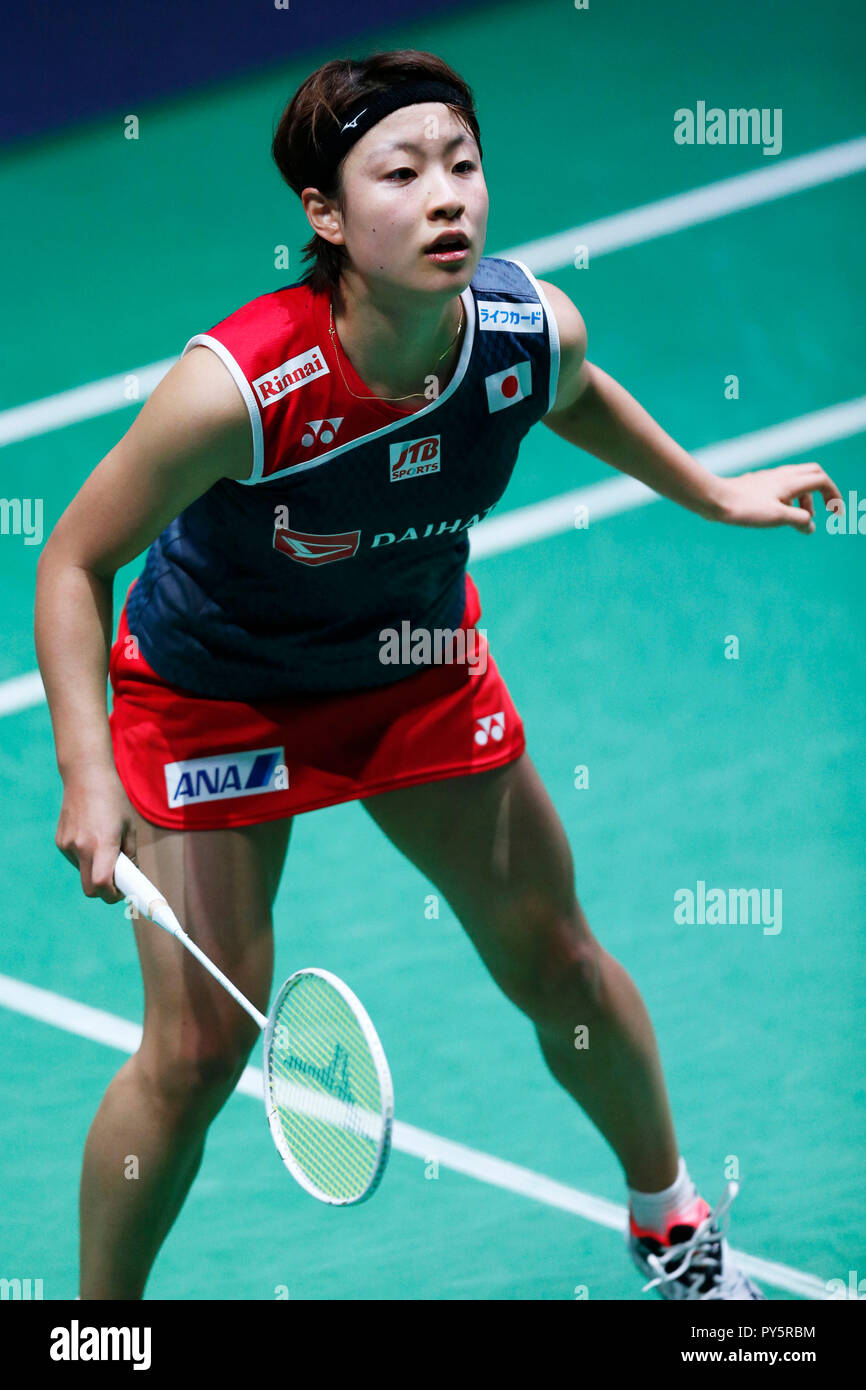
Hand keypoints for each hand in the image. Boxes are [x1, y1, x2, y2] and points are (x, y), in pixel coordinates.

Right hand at [55, 768, 137, 903]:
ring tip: (103, 847)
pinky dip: (84, 858)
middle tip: (115, 882)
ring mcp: (67, 845)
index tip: (122, 894)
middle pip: (90, 888)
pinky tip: (90, 837)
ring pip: (81, 873)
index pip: (102, 884)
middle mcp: (81, 847)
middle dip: (103, 891)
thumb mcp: (130, 827)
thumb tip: (132, 876)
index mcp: (103, 843)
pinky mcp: (59, 841)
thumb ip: (130, 854)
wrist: (85, 776)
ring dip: (94, 870)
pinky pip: (74, 860)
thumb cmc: (114, 800)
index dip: (113, 895)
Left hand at [715, 462, 841, 532]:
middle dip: (823, 491)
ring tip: (798, 519)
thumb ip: (799, 520)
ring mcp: (769, 478)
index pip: (821, 480)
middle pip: (813, 474)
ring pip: (796, 481)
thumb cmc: (745, 508)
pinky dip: (789, 498)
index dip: (833, 495)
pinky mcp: (757, 484)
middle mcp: (782, 475)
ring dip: (804, 498)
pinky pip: (781, 486)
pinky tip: (777, 514)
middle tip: (823, 510)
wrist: (715, 499)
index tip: (835, 513)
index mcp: (790, 481)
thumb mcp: (778, 517)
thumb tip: (809, 526)